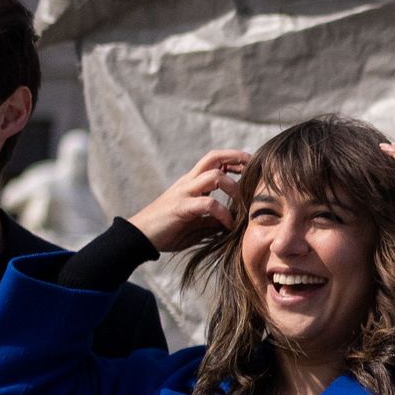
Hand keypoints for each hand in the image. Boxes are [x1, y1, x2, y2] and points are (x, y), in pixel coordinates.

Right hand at [130, 149, 249, 253]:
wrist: (139, 238)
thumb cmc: (168, 230)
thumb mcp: (196, 223)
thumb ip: (214, 219)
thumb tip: (237, 222)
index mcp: (192, 183)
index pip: (215, 160)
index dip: (234, 159)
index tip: (253, 167)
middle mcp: (188, 182)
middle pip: (214, 157)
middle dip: (237, 159)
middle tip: (255, 170)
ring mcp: (184, 193)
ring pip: (214, 176)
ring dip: (233, 188)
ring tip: (243, 206)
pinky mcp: (180, 207)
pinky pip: (208, 203)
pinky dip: (223, 213)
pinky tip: (229, 226)